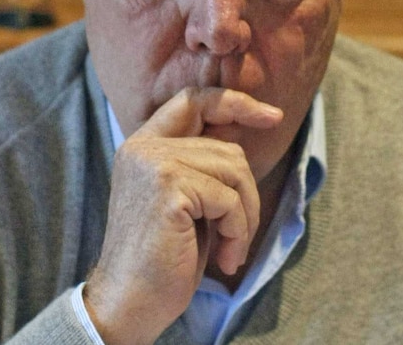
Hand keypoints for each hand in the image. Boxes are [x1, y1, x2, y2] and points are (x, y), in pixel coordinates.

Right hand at [83, 87, 282, 344]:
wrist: (130, 302)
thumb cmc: (164, 258)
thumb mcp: (186, 199)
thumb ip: (203, 164)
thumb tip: (246, 129)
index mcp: (143, 146)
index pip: (193, 100)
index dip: (235, 103)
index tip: (272, 116)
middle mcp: (143, 147)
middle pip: (227, 148)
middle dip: (246, 193)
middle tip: (239, 234)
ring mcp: (154, 164)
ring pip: (234, 171)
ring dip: (244, 217)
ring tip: (231, 248)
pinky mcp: (168, 188)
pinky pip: (229, 199)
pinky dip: (238, 232)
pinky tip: (226, 257)